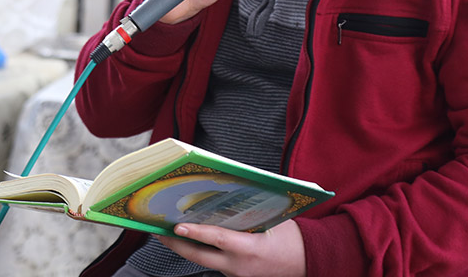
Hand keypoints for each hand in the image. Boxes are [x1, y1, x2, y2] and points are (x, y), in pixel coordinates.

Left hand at [156, 220, 305, 276]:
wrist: (308, 262)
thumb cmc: (292, 238)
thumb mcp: (273, 220)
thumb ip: (249, 213)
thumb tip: (225, 199)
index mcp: (250, 249)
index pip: (217, 240)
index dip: (195, 232)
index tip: (176, 227)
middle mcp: (239, 266)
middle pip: (199, 257)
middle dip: (177, 244)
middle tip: (160, 231)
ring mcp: (236, 274)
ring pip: (204, 261)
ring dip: (187, 248)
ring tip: (171, 233)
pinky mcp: (236, 276)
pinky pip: (214, 263)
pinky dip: (203, 251)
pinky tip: (195, 241)